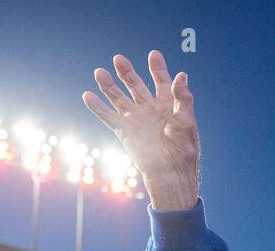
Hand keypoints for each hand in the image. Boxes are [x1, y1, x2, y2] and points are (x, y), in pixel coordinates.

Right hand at [83, 50, 199, 210]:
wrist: (170, 172)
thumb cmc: (183, 149)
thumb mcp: (186, 120)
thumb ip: (183, 97)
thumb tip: (181, 75)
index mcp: (167, 105)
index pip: (161, 81)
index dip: (157, 68)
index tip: (153, 55)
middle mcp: (150, 110)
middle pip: (135, 85)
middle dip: (127, 72)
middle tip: (118, 59)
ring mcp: (136, 120)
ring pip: (118, 97)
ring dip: (109, 85)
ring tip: (99, 72)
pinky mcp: (124, 132)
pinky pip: (108, 116)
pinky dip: (97, 106)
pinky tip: (87, 95)